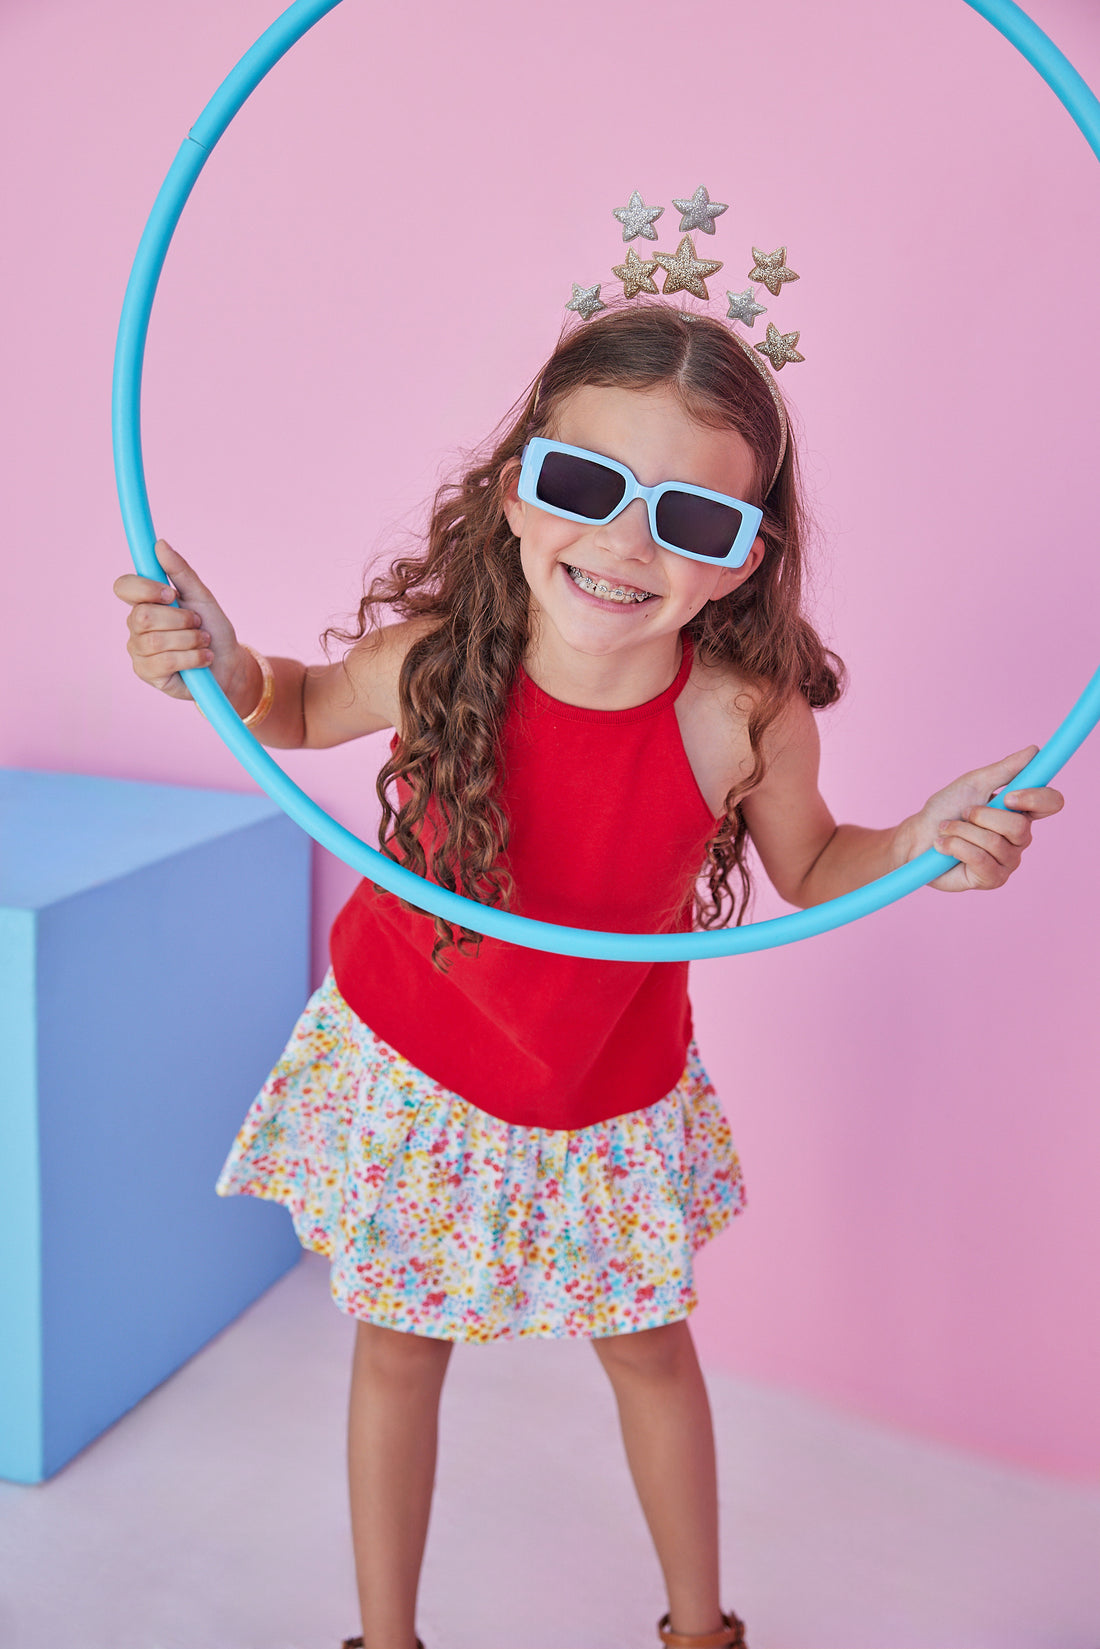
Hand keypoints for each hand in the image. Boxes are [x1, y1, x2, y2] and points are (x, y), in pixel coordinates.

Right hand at [113, 539, 248, 702]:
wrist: (228, 665)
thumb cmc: (213, 629)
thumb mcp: (201, 597)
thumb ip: (180, 572)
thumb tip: (159, 544)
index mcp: (145, 602)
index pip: (123, 587)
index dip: (144, 588)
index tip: (171, 594)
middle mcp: (136, 625)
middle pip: (142, 616)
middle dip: (180, 619)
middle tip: (198, 624)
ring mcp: (138, 650)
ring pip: (155, 640)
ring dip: (190, 640)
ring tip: (203, 642)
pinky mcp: (146, 673)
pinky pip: (164, 662)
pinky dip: (191, 658)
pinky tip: (202, 659)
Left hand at [902, 744, 1064, 890]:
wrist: (916, 838)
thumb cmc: (945, 810)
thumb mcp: (973, 783)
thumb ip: (1005, 770)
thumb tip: (1034, 751)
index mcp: (1021, 811)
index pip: (1051, 803)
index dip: (1036, 798)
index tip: (1008, 795)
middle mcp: (1020, 838)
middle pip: (1019, 826)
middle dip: (981, 816)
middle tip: (963, 813)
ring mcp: (1008, 860)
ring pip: (995, 842)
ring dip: (962, 831)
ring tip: (948, 830)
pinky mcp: (993, 879)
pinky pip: (981, 860)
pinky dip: (955, 847)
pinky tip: (944, 847)